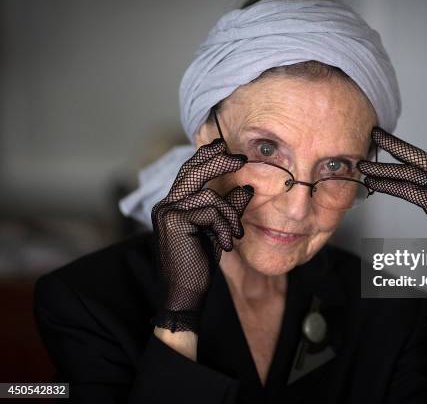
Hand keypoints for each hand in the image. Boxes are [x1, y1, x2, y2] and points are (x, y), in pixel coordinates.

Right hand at [150, 138, 253, 332]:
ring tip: (235, 235)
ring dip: (230, 215)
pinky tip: (227, 245)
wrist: (186, 294)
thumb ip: (229, 208)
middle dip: (219, 161)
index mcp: (173, 205)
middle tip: (241, 159)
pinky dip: (225, 227)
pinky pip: (210, 212)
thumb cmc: (199, 263)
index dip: (206, 156)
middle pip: (193, 171)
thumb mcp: (219, 230)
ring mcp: (167, 212)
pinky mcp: (174, 221)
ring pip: (209, 196)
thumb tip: (246, 187)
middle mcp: (166, 205)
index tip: (223, 146)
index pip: (190, 172)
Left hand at [357, 128, 426, 275]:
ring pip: (409, 172)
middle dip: (395, 145)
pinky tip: (373, 183)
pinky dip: (387, 185)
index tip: (394, 147)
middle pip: (419, 158)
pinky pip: (407, 190)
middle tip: (376, 133)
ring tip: (363, 162)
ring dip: (383, 167)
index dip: (409, 154)